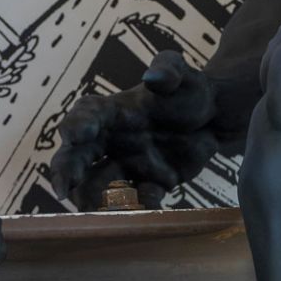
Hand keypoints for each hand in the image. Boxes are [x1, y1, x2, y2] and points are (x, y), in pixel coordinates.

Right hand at [47, 50, 220, 209]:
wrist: (217, 118)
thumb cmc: (190, 90)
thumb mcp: (182, 72)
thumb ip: (169, 68)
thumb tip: (154, 78)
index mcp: (113, 111)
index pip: (86, 114)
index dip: (76, 124)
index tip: (73, 135)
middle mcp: (113, 140)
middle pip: (78, 156)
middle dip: (66, 171)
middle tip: (62, 189)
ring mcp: (130, 164)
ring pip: (100, 184)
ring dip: (94, 199)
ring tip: (97, 212)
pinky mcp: (152, 183)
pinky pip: (140, 199)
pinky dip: (140, 207)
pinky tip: (147, 208)